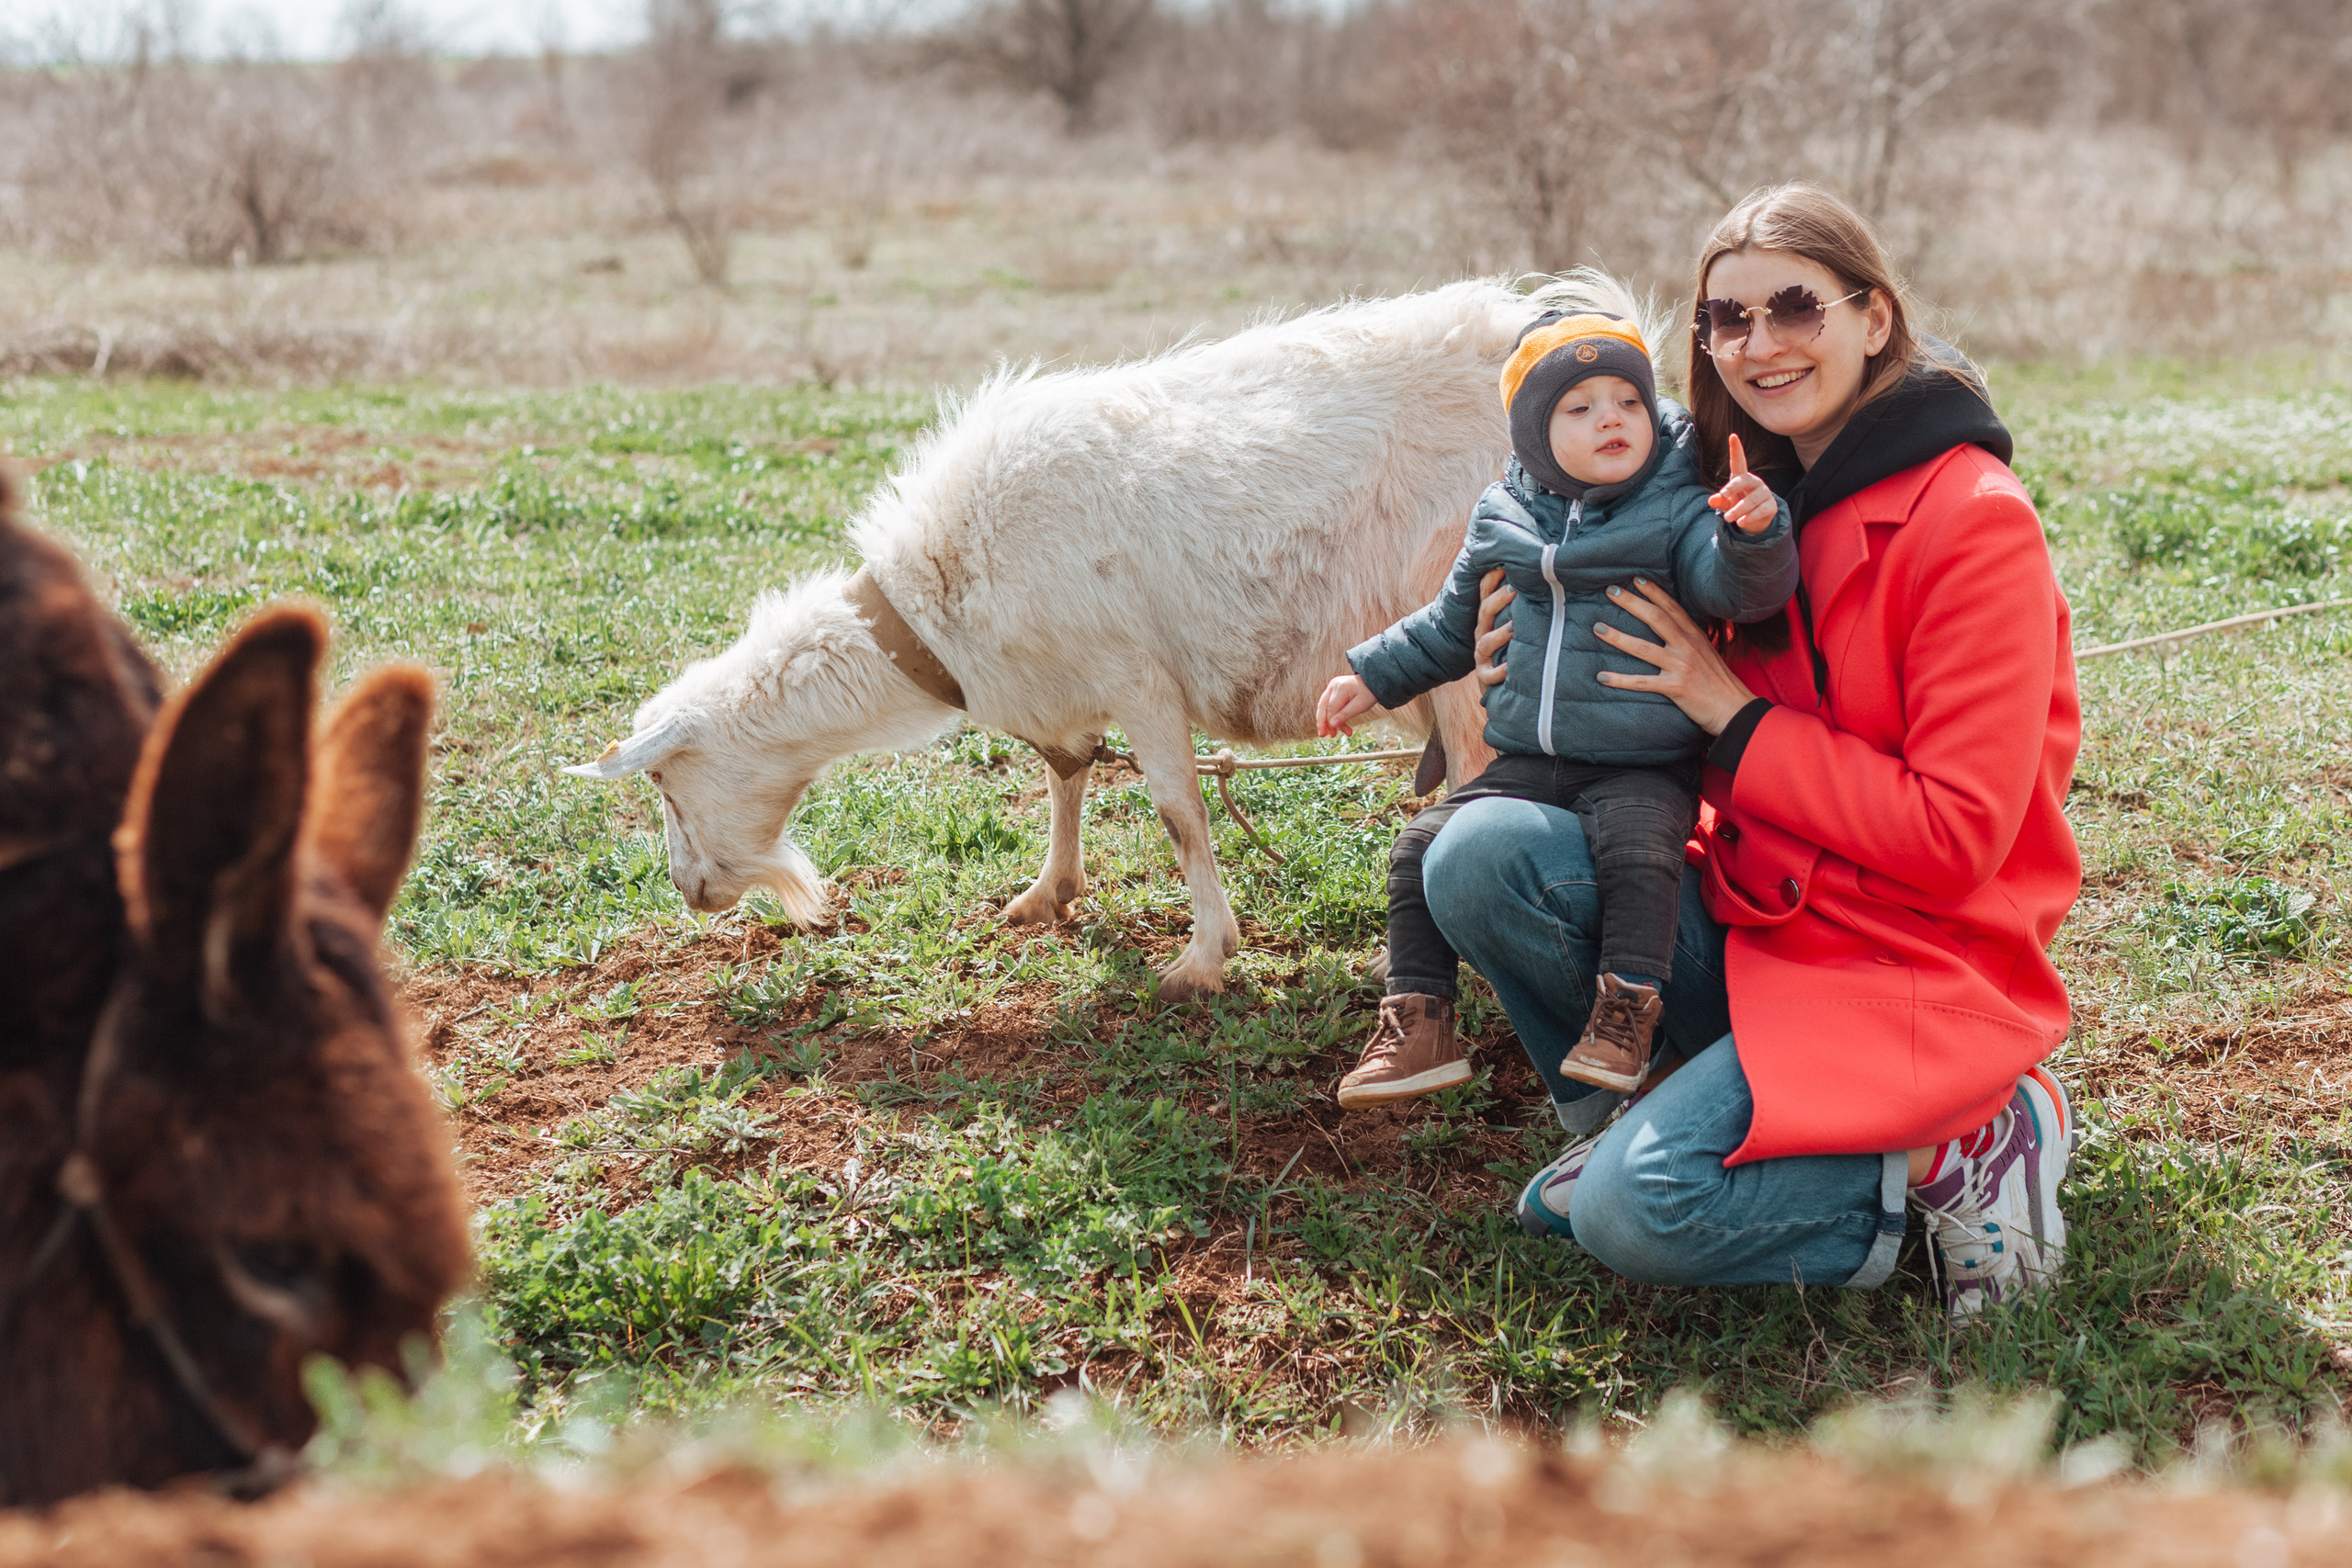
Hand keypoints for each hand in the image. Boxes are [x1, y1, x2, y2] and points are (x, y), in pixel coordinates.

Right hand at [1317, 672, 1378, 736]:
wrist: (1373, 682)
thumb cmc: (1369, 693)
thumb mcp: (1360, 706)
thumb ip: (1345, 715)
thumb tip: (1332, 725)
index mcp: (1340, 688)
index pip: (1331, 708)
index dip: (1329, 722)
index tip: (1332, 734)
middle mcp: (1333, 685)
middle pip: (1323, 706)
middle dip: (1322, 722)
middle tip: (1323, 735)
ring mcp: (1332, 686)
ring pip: (1324, 706)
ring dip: (1327, 720)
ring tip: (1334, 733)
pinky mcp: (1333, 690)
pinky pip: (1329, 704)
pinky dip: (1332, 715)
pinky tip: (1339, 724)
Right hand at [1473, 566, 1515, 688]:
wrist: (1504, 688)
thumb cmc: (1515, 649)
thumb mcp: (1516, 624)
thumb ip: (1524, 604)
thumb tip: (1546, 580)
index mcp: (1489, 619)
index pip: (1486, 594)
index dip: (1491, 578)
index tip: (1503, 565)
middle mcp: (1483, 633)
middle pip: (1485, 612)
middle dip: (1498, 599)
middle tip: (1515, 589)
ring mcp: (1482, 655)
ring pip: (1485, 642)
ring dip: (1498, 634)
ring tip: (1514, 628)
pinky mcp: (1485, 676)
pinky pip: (1487, 674)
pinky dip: (1497, 672)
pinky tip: (1508, 668)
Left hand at [1592, 577, 1759, 734]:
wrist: (1734, 708)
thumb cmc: (1719, 682)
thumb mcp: (1707, 652)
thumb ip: (1688, 640)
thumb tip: (1670, 629)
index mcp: (1694, 636)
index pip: (1672, 607)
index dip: (1654, 592)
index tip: (1636, 579)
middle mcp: (1687, 647)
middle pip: (1656, 618)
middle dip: (1632, 603)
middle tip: (1611, 591)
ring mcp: (1681, 666)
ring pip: (1644, 648)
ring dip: (1618, 638)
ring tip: (1598, 629)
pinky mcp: (1676, 687)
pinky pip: (1643, 682)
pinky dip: (1621, 680)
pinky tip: (1602, 677)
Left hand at [1708, 433, 1777, 533]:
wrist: (1755, 521)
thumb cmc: (1738, 505)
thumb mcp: (1727, 503)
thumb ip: (1720, 501)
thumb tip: (1711, 501)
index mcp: (1742, 478)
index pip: (1739, 462)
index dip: (1736, 449)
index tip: (1732, 436)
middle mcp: (1755, 483)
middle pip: (1745, 480)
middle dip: (1734, 487)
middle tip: (1724, 494)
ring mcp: (1765, 494)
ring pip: (1752, 499)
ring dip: (1739, 509)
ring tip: (1728, 518)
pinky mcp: (1771, 506)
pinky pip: (1761, 510)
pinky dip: (1750, 517)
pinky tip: (1741, 522)